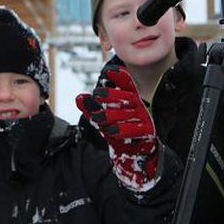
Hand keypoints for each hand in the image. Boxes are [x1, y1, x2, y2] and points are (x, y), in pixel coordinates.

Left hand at [76, 65, 158, 190]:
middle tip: (97, 94)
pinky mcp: (145, 132)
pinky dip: (120, 129)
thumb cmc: (120, 129)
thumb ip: (91, 108)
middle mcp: (138, 106)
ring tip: (97, 116)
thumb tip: (79, 97)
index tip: (108, 71)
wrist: (134, 151)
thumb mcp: (103, 118)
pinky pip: (132, 129)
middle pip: (127, 96)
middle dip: (111, 94)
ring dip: (111, 114)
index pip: (127, 83)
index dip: (119, 76)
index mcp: (130, 98)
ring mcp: (143, 119)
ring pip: (127, 113)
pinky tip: (109, 130)